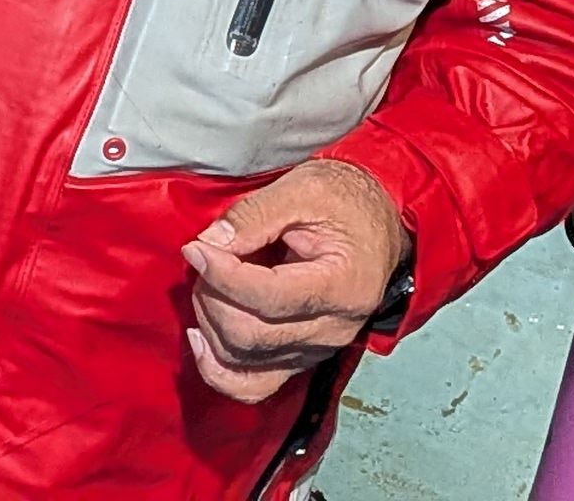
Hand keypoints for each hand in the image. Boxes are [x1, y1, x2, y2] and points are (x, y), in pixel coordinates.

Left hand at [182, 157, 408, 404]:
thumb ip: (255, 214)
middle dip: (211, 295)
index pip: (269, 297)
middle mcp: (332, 329)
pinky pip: (252, 386)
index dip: (222, 275)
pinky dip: (217, 368)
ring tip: (209, 280)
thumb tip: (210, 242)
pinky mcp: (299, 357)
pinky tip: (200, 335)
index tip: (197, 248)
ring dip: (210, 320)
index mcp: (342, 286)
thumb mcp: (304, 188)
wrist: (377, 227)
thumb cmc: (346, 204)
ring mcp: (317, 349)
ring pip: (243, 359)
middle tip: (205, 256)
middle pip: (250, 335)